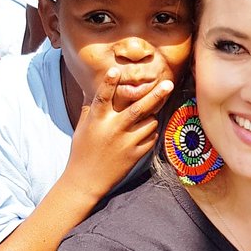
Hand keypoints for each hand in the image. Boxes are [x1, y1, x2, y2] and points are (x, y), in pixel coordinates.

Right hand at [64, 67, 172, 201]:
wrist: (86, 180)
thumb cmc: (82, 151)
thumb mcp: (82, 127)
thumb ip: (90, 108)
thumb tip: (92, 90)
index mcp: (97, 120)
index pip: (103, 97)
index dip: (109, 83)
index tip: (116, 70)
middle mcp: (113, 129)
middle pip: (138, 108)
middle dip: (155, 95)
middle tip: (168, 84)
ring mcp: (126, 143)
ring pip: (150, 123)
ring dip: (152, 117)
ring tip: (147, 116)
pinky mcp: (135, 155)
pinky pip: (151, 138)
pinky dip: (152, 132)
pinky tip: (145, 132)